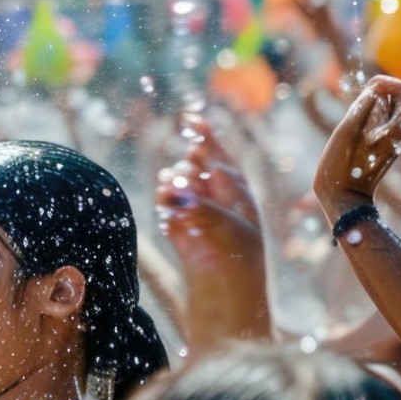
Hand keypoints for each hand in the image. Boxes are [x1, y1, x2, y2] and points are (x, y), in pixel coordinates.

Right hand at [157, 115, 262, 273]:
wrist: (223, 281)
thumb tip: (169, 180)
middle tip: (195, 180)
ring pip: (175, 176)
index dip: (203, 134)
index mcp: (233, 184)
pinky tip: (174, 212)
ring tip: (187, 203)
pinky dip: (166, 199)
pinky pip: (164, 197)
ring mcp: (191, 202)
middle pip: (192, 160)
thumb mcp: (226, 218)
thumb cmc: (236, 249)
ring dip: (178, 182)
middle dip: (191, 165)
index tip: (189, 118)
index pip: (217, 152)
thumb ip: (199, 198)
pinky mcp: (173, 217)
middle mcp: (211, 188)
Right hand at [314, 76, 400, 218]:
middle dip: (384, 88)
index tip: (372, 91)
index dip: (395, 83)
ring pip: (392, 105)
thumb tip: (376, 87)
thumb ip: (363, 106)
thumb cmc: (343, 167)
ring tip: (357, 111)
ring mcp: (393, 137)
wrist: (344, 196)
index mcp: (400, 129)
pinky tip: (356, 120)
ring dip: (376, 99)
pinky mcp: (382, 142)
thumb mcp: (348, 132)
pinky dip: (371, 111)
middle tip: (363, 98)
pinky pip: (383, 117)